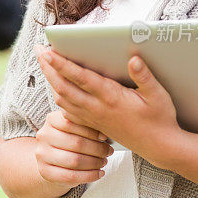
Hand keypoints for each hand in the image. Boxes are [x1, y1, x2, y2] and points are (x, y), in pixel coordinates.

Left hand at [34, 44, 181, 164]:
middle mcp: (97, 108)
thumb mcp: (158, 96)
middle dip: (48, 67)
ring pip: (63, 99)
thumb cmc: (160, 119)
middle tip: (37, 49)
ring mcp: (93, 118)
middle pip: (64, 87)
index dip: (62, 64)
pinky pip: (69, 110)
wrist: (159, 147)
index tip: (48, 52)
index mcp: (111, 98)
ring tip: (44, 63)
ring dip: (51, 80)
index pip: (80, 78)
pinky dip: (59, 96)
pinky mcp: (93, 124)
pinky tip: (57, 86)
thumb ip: (145, 76)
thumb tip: (133, 58)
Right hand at [35, 109, 112, 188]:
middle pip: (76, 143)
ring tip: (104, 162)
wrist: (53, 160)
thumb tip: (105, 133)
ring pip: (74, 160)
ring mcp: (42, 155)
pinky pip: (71, 176)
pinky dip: (89, 176)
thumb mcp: (75, 129)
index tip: (104, 137)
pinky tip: (99, 173)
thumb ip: (86, 126)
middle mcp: (44, 136)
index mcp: (51, 120)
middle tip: (108, 151)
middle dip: (97, 149)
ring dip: (94, 163)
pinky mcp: (45, 172)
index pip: (72, 122)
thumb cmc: (70, 141)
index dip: (91, 130)